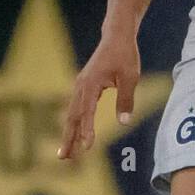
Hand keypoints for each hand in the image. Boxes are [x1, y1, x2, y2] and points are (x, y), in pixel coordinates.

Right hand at [57, 34, 139, 160]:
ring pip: (72, 114)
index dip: (87, 130)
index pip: (87, 112)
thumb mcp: (130, 77)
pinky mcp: (83, 86)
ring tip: (66, 153)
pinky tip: (74, 135)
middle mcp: (81, 86)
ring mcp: (80, 86)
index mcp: (91, 84)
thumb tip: (124, 122)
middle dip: (68, 138)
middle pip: (72, 116)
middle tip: (64, 158)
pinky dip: (75, 123)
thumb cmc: (125, 55)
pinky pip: (77, 108)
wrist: (116, 36)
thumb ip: (125, 100)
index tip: (87, 147)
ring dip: (69, 133)